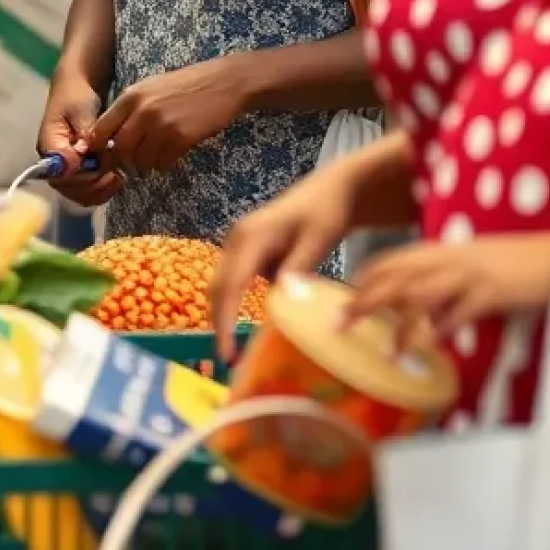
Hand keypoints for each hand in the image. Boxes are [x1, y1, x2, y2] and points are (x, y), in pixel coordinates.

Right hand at [37, 79, 118, 207]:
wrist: (77, 89)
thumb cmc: (77, 95)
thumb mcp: (80, 108)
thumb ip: (82, 132)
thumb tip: (80, 154)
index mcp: (49, 145)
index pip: (60, 173)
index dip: (81, 175)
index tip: (102, 165)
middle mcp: (53, 162)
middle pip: (68, 188)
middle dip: (93, 184)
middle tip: (114, 173)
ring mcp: (65, 168)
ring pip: (77, 193)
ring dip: (99, 191)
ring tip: (118, 178)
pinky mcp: (77, 170)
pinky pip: (86, 190)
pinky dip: (102, 190)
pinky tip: (117, 179)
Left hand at [89, 58, 246, 174]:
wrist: (223, 82)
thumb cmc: (185, 85)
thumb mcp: (149, 88)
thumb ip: (129, 109)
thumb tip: (108, 136)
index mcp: (131, 96)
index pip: (101, 129)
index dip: (99, 147)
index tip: (104, 155)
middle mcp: (142, 110)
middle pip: (120, 149)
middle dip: (125, 160)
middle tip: (134, 161)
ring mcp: (162, 125)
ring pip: (141, 160)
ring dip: (146, 164)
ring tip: (155, 157)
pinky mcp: (181, 138)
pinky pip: (162, 163)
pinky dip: (164, 164)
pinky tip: (171, 155)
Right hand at [210, 168, 358, 360]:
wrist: (331, 189)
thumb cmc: (326, 212)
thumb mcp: (318, 239)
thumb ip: (299, 269)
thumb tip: (284, 300)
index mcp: (251, 236)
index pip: (230, 283)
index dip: (225, 318)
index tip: (226, 350)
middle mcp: (236, 239)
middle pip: (218, 286)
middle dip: (218, 321)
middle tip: (226, 359)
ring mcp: (239, 242)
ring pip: (223, 284)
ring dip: (224, 313)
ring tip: (234, 349)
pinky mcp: (246, 249)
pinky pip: (234, 279)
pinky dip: (236, 302)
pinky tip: (247, 324)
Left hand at [348, 234, 549, 341]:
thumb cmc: (511, 263)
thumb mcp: (468, 266)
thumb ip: (440, 284)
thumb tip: (421, 317)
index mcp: (437, 251)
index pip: (388, 261)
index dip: (362, 279)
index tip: (340, 298)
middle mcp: (445, 260)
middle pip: (393, 279)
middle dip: (363, 301)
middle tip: (338, 324)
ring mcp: (466, 275)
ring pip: (420, 297)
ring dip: (400, 326)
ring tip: (385, 352)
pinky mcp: (490, 293)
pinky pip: (459, 312)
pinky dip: (443, 329)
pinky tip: (432, 345)